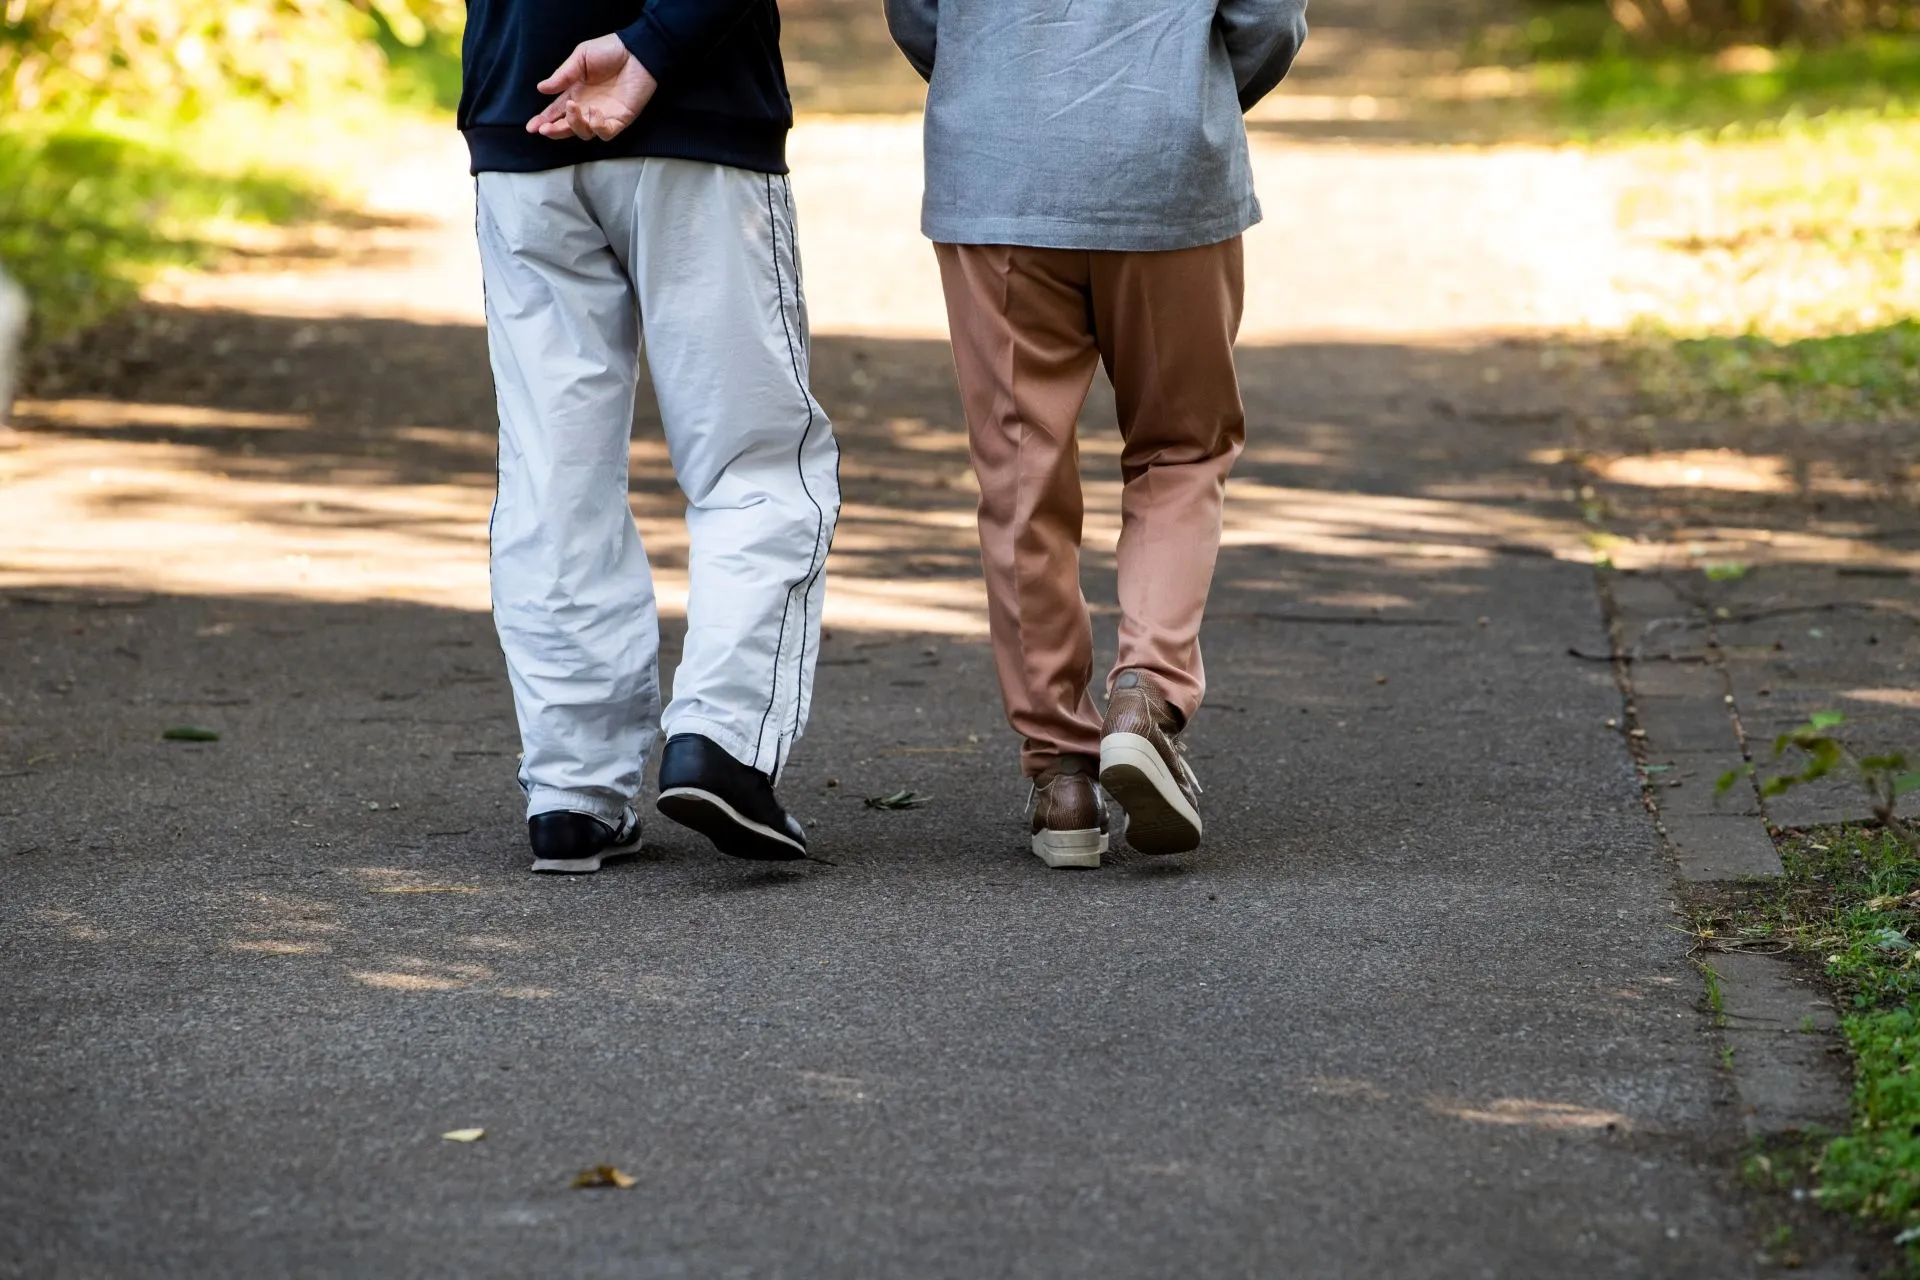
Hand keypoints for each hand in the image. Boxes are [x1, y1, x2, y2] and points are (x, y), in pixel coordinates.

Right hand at [526, 34, 657, 141]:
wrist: (636, 51)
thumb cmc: (609, 51)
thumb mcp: (580, 58)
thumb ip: (563, 75)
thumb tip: (541, 89)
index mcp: (576, 93)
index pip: (556, 111)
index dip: (544, 120)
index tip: (531, 127)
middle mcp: (587, 107)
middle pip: (568, 127)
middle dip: (554, 130)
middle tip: (545, 129)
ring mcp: (603, 115)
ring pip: (584, 133)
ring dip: (574, 125)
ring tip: (573, 109)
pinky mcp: (620, 119)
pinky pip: (606, 133)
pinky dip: (597, 126)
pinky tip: (594, 111)